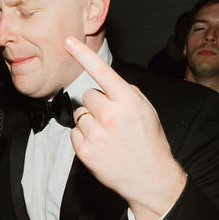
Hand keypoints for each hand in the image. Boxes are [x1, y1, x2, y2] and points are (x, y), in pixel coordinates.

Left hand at [64, 37, 186, 219]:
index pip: (101, 72)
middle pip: (87, 95)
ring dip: (90, 122)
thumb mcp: (147, 110)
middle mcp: (110, 115)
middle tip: (112, 120)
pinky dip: (84, 137)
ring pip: (80, 114)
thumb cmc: (149, 142)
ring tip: (107, 135)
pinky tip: (100, 146)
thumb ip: (126, 92)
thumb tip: (107, 84)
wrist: (150, 178)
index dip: (83, 54)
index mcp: (128, 101)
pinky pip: (74, 133)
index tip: (68, 41)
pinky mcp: (85, 151)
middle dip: (97, 103)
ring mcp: (96, 134)